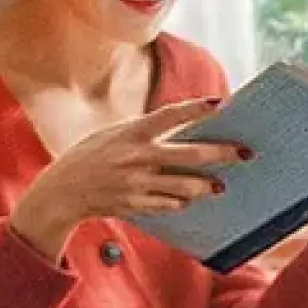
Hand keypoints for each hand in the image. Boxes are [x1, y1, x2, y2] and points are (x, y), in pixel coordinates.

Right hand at [10, 96, 251, 260]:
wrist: (61, 192)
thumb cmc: (89, 157)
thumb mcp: (112, 135)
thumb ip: (144, 133)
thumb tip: (181, 131)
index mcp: (130, 133)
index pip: (169, 116)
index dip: (195, 109)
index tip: (221, 103)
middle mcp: (136, 157)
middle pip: (188, 155)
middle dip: (221, 154)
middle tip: (246, 153)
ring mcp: (137, 183)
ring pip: (183, 185)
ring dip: (205, 186)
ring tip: (219, 186)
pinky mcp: (135, 204)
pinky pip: (168, 203)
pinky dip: (180, 200)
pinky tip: (189, 198)